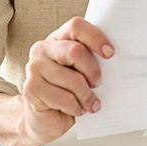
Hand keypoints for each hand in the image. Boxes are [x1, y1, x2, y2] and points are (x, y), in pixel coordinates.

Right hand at [20, 17, 113, 145]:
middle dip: (93, 71)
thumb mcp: (81, 71)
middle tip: (97, 83)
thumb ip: (90, 60)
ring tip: (90, 103)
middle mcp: (42, 49)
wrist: (44, 119)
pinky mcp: (31, 89)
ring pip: (73, 79)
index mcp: (57, 38)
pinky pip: (65, 98)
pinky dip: (76, 107)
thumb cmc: (68, 92)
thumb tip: (115, 59)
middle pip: (75, 51)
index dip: (95, 38)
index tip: (110, 53)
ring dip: (87, 96)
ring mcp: (34, 68)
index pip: (76, 27)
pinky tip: (76, 110)